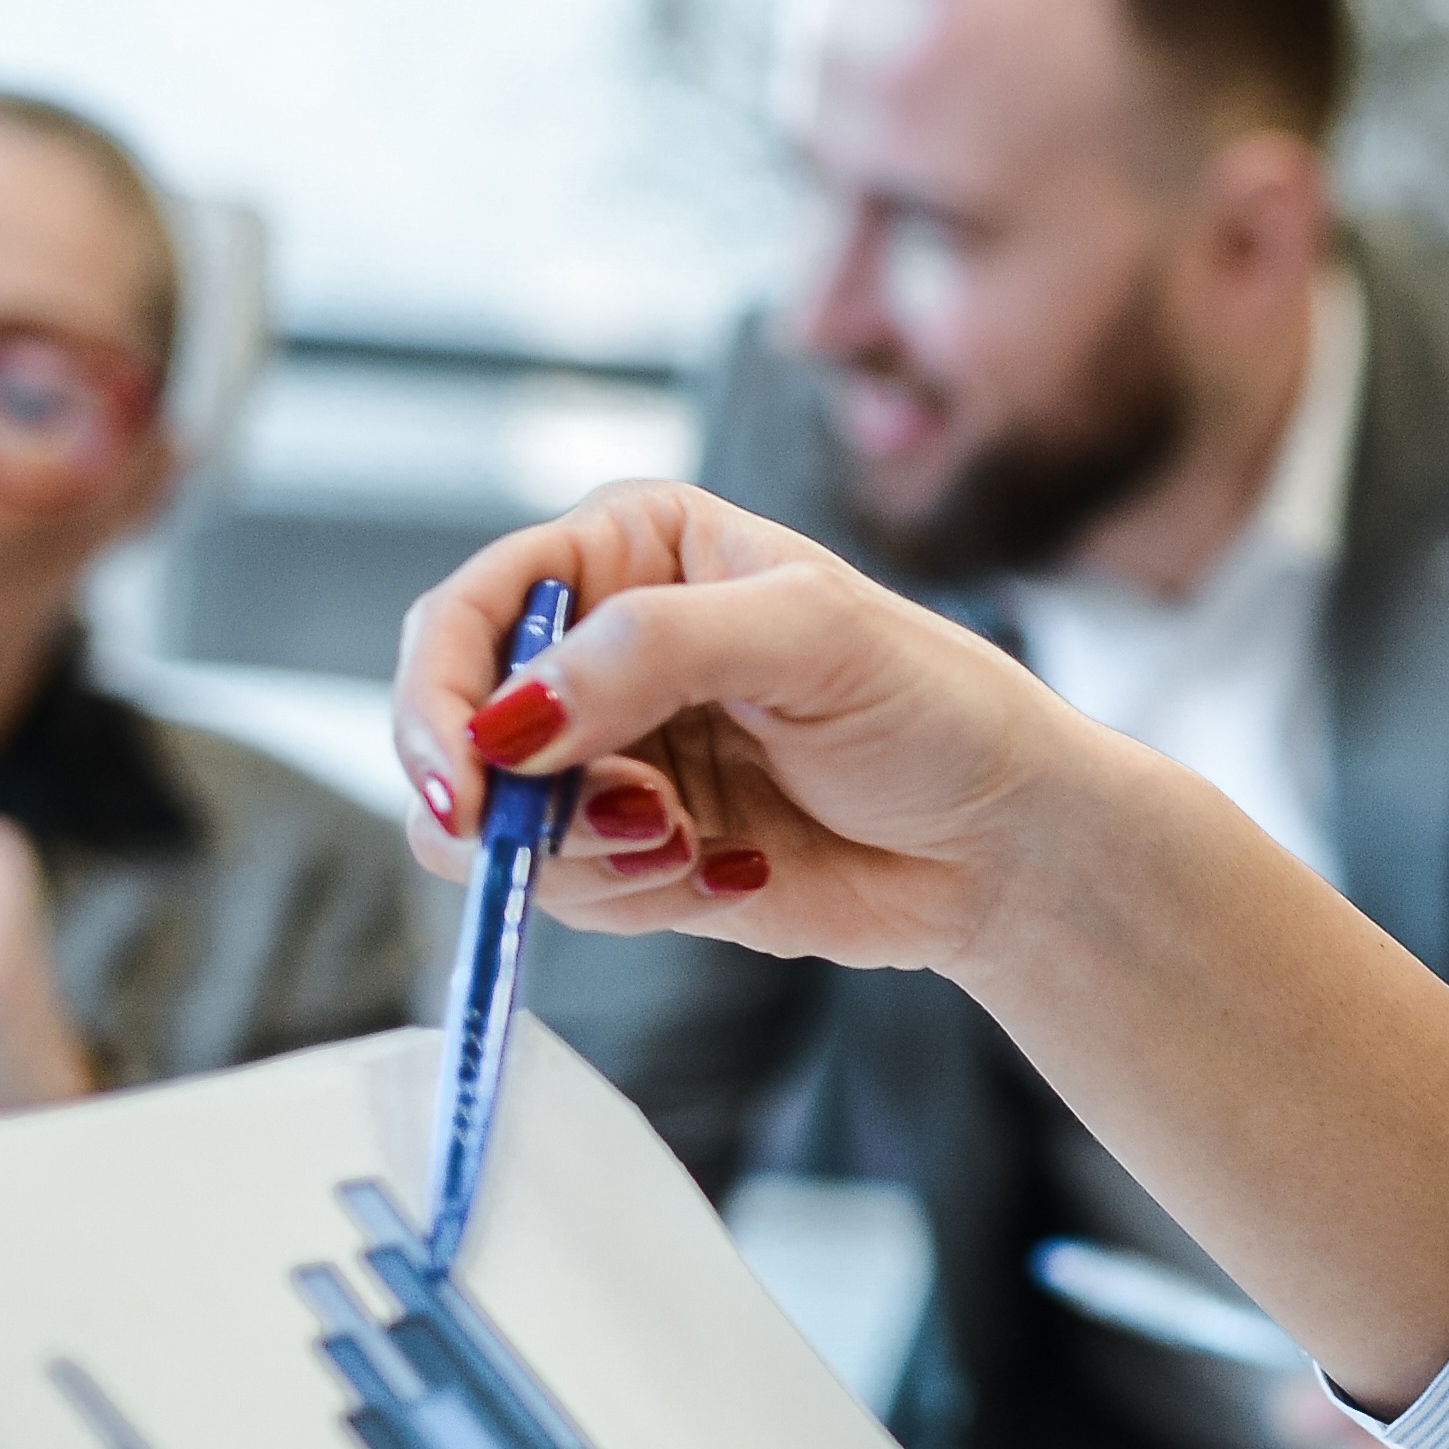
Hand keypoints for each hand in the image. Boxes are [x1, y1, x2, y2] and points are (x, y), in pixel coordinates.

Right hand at [394, 484, 1448, 1413]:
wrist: (1007, 845)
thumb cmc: (937, 709)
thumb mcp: (811, 639)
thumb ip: (654, 652)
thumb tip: (511, 717)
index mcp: (631, 553)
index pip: (470, 610)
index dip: (441, 696)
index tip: (470, 780)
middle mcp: (601, 648)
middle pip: (456, 729)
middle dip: (515, 800)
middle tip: (628, 825)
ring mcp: (611, 755)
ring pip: (497, 829)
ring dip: (590, 856)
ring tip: (700, 842)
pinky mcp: (631, 849)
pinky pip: (563, 892)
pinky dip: (634, 896)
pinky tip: (729, 870)